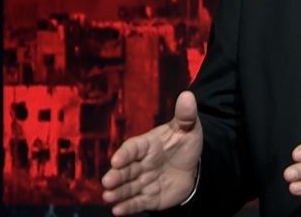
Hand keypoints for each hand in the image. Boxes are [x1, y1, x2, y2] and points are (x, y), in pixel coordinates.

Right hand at [102, 90, 202, 214]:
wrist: (193, 166)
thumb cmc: (184, 143)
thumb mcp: (188, 128)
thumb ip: (186, 115)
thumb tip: (188, 96)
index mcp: (147, 145)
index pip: (133, 148)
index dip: (125, 154)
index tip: (116, 160)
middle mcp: (141, 164)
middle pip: (126, 170)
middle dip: (116, 176)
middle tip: (107, 182)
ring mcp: (144, 181)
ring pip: (128, 187)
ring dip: (118, 192)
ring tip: (108, 197)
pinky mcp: (149, 197)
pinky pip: (137, 202)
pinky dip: (127, 207)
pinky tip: (118, 211)